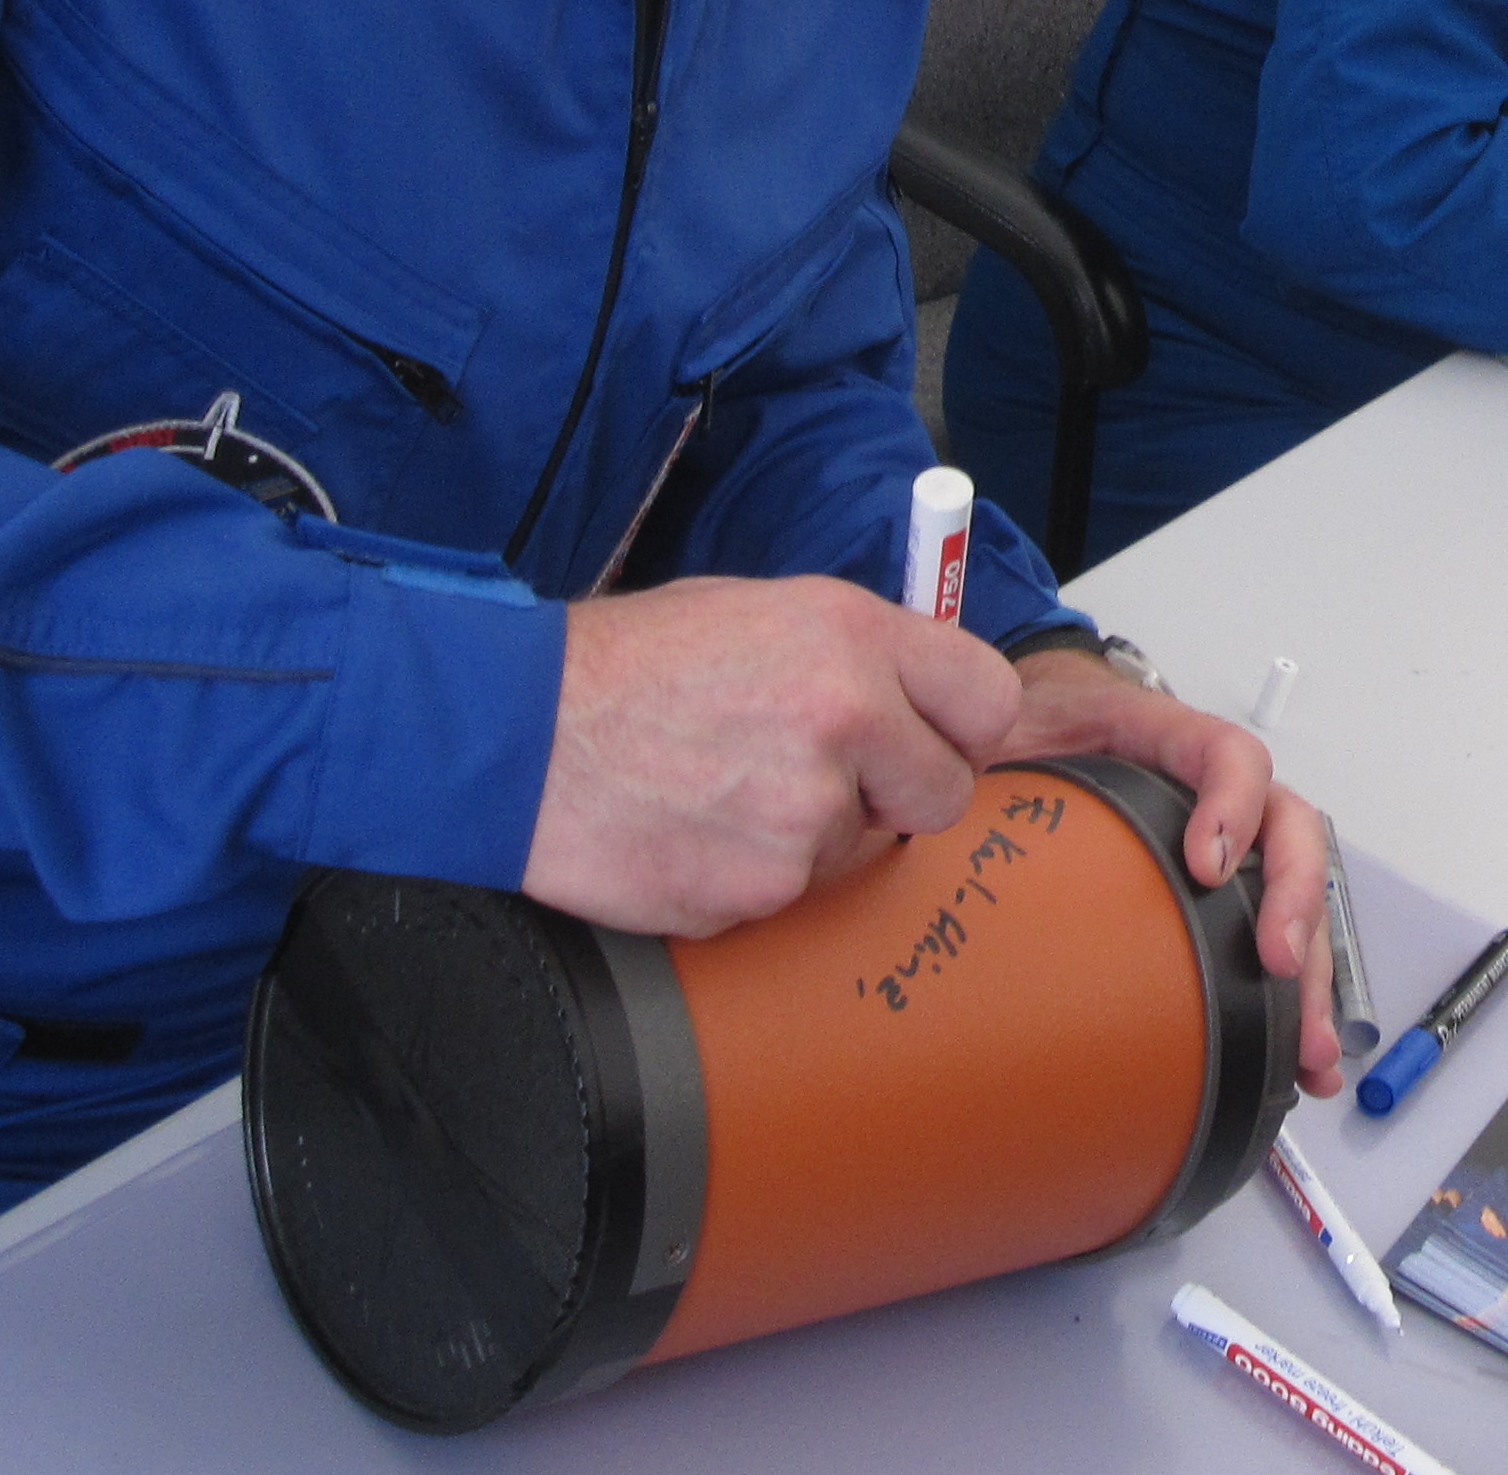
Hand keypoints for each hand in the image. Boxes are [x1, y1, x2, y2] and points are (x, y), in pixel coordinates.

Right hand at [523, 574, 1023, 936]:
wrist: (517, 732)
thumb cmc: (631, 665)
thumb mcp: (764, 611)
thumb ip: (861, 656)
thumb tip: (930, 703)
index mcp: (854, 637)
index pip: (990, 701)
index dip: (962, 729)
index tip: (934, 739)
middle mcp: (845, 721)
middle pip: (944, 794)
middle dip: (895, 793)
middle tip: (823, 774)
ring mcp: (803, 816)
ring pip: (858, 851)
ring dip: (810, 834)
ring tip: (726, 787)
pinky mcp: (756, 891)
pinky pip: (789, 895)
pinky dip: (749, 874)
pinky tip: (694, 826)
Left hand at [1004, 648, 1346, 1096]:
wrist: (1020, 720)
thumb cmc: (1017, 723)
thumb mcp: (996, 720)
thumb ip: (979, 753)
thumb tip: (925, 814)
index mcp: (1160, 735)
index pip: (1225, 753)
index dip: (1231, 803)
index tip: (1206, 863)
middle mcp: (1208, 786)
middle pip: (1286, 829)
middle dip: (1293, 900)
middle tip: (1276, 963)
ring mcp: (1221, 835)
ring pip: (1291, 889)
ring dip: (1310, 967)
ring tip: (1309, 1046)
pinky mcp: (1213, 888)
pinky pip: (1268, 927)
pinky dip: (1290, 994)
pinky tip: (1295, 1054)